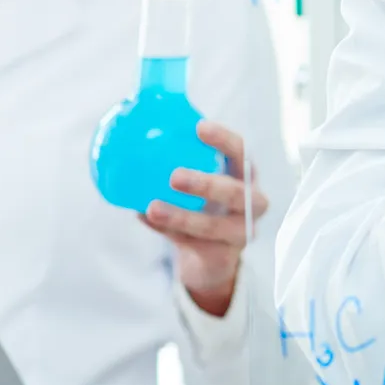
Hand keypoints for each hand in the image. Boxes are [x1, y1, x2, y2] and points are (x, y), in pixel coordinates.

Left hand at [138, 121, 267, 317]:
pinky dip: (169, 231)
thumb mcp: (200, 182)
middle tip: (174, 177)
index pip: (240, 151)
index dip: (223, 139)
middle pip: (234, 192)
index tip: (198, 128)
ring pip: (213, 226)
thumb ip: (178, 163)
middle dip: (205, 184)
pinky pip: (195, 244)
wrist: (213, 254)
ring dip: (181, 216)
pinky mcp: (224, 256)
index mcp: (244, 175)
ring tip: (153, 208)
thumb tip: (133, 138)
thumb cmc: (204, 205)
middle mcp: (251, 202)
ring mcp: (241, 232)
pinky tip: (147, 219)